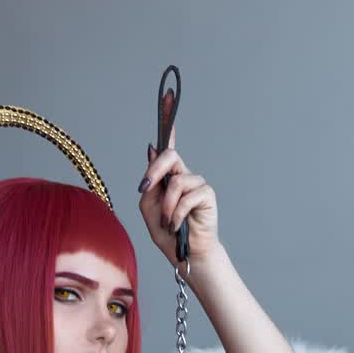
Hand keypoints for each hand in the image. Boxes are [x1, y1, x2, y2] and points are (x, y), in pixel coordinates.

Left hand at [136, 124, 218, 268]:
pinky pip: (187, 195)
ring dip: (167, 206)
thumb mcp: (149, 207)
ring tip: (169, 223)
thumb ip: (149, 182)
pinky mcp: (207, 195)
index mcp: (168, 177)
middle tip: (147, 188)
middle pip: (169, 156)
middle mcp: (184, 176)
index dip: (168, 120)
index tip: (167, 96)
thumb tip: (152, 151)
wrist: (186, 256)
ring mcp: (197, 185)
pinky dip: (178, 213)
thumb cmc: (168, 234)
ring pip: (176, 182)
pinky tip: (178, 225)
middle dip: (154, 171)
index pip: (166, 146)